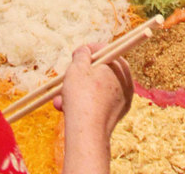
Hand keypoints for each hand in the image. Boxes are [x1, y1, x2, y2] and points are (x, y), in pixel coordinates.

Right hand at [56, 45, 132, 173]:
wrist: (88, 133)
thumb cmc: (82, 96)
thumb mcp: (78, 67)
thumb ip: (82, 55)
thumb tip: (85, 50)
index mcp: (121, 66)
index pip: (106, 51)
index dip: (88, 50)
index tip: (76, 53)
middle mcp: (125, 82)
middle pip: (99, 72)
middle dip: (78, 75)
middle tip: (66, 77)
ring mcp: (122, 99)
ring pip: (95, 89)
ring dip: (75, 91)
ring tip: (59, 98)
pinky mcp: (115, 115)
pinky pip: (97, 103)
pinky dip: (82, 103)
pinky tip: (64, 108)